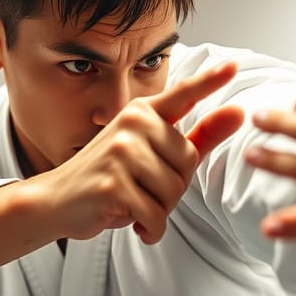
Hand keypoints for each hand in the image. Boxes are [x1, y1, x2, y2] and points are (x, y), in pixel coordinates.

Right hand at [44, 61, 244, 243]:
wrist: (56, 200)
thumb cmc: (111, 177)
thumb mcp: (153, 153)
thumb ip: (199, 136)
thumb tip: (239, 113)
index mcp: (142, 113)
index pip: (183, 94)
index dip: (210, 81)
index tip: (232, 66)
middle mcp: (131, 125)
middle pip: (187, 164)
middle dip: (172, 189)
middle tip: (142, 190)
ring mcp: (120, 152)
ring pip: (173, 192)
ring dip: (159, 210)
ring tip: (133, 203)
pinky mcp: (113, 184)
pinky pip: (155, 215)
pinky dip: (150, 228)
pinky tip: (133, 223)